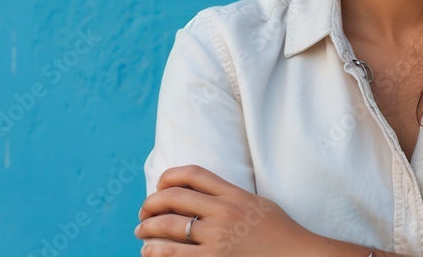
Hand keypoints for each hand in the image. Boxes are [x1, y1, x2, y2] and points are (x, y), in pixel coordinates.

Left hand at [137, 164, 319, 255]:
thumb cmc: (281, 235)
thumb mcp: (258, 205)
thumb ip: (232, 198)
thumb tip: (205, 197)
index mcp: (234, 194)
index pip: (192, 173)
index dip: (168, 176)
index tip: (160, 186)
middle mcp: (223, 212)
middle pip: (173, 197)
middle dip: (150, 204)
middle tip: (143, 214)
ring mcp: (218, 238)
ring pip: (169, 226)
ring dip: (147, 229)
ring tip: (141, 234)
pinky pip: (175, 255)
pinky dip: (157, 252)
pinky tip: (151, 253)